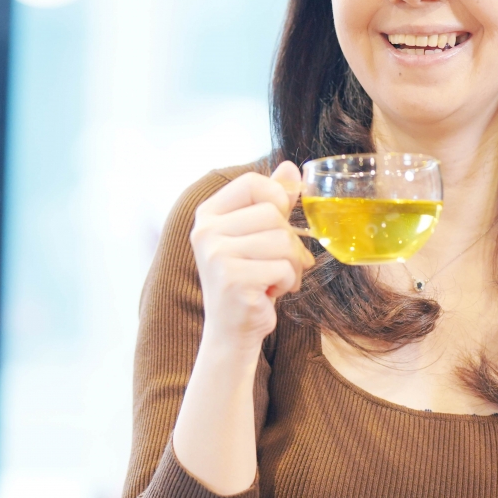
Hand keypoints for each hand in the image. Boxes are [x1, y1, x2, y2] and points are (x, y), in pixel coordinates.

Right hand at [188, 161, 313, 345]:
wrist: (232, 330)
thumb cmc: (248, 279)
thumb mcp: (257, 235)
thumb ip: (271, 200)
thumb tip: (291, 167)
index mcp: (208, 214)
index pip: (252, 182)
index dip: (277, 198)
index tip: (279, 223)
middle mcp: (206, 232)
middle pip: (273, 214)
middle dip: (289, 242)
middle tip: (279, 263)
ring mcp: (217, 256)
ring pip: (282, 241)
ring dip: (291, 265)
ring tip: (275, 279)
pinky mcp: (233, 281)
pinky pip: (283, 268)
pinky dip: (288, 283)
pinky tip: (270, 293)